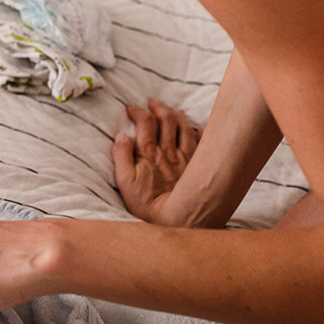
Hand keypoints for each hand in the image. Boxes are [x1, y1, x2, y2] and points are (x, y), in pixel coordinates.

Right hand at [113, 99, 200, 223]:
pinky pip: (203, 144)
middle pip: (166, 119)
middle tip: (152, 102)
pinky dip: (201, 133)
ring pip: (184, 128)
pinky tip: (200, 128)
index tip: (131, 108)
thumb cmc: (147, 205)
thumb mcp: (125, 183)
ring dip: (177, 115)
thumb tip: (121, 136)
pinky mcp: (197, 167)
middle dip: (158, 107)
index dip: (137, 111)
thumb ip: (121, 157)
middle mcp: (168, 151)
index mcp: (149, 152)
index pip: (144, 122)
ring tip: (172, 110)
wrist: (176, 222)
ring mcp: (185, 158)